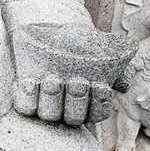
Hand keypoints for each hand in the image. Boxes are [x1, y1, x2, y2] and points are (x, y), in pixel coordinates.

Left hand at [11, 22, 136, 127]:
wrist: (52, 32)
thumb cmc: (82, 45)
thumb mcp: (107, 50)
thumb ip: (120, 67)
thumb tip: (123, 85)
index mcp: (90, 101)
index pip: (99, 113)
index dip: (100, 104)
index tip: (100, 86)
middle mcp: (68, 107)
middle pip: (74, 118)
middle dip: (76, 101)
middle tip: (76, 82)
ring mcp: (47, 102)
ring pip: (49, 115)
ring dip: (52, 99)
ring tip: (53, 80)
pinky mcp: (27, 96)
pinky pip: (26, 107)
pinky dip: (28, 97)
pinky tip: (31, 81)